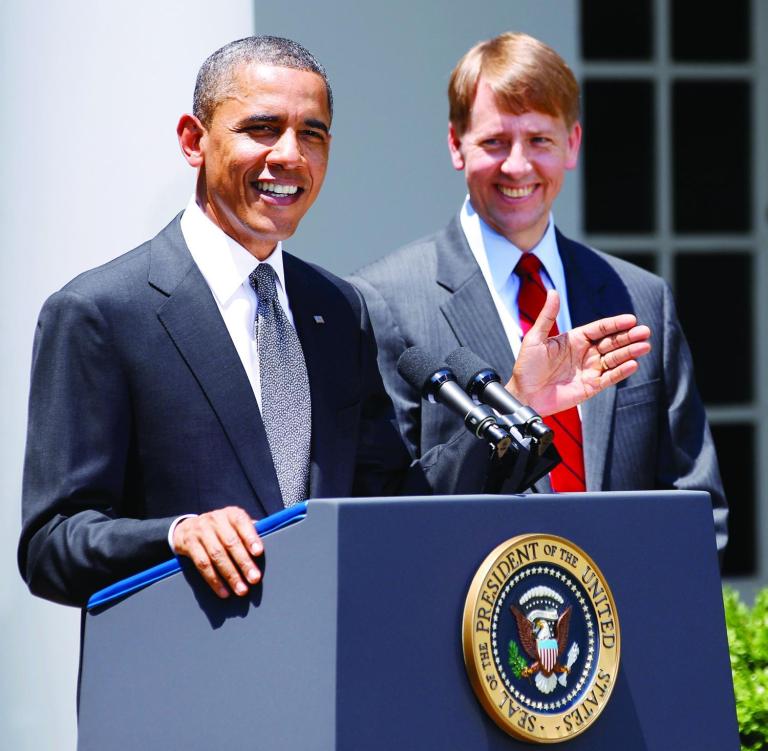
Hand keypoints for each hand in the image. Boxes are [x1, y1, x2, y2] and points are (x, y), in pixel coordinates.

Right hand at [172, 506, 263, 598]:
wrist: (187, 528)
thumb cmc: (220, 529)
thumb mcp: (233, 524)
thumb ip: (250, 531)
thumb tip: (272, 541)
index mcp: (231, 514)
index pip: (242, 522)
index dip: (250, 537)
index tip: (259, 552)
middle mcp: (215, 520)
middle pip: (230, 542)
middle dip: (243, 562)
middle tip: (254, 579)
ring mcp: (201, 531)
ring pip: (216, 555)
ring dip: (230, 575)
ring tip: (241, 590)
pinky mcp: (189, 544)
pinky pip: (202, 564)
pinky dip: (214, 580)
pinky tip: (224, 592)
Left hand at [508, 289, 650, 415]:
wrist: (524, 395)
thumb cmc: (526, 367)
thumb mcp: (535, 338)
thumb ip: (547, 316)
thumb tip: (553, 291)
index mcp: (573, 340)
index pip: (599, 328)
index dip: (615, 324)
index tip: (630, 320)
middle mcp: (584, 353)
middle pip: (611, 342)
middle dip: (628, 337)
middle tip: (644, 332)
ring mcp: (588, 370)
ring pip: (614, 359)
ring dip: (629, 352)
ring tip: (644, 346)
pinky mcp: (590, 386)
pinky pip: (609, 378)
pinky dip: (621, 372)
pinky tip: (633, 364)